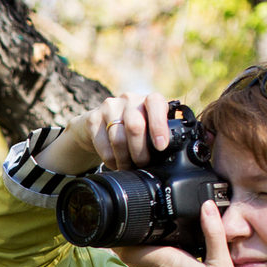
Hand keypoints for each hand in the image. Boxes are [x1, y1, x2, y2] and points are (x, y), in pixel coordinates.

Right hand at [34, 92, 173, 175]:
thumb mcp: (148, 126)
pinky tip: (115, 163)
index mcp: (148, 99)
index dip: (159, 126)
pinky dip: (111, 160)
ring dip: (125, 159)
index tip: (161, 146)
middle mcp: (129, 99)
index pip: (155, 104)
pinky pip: (103, 146)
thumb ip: (160, 133)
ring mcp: (109, 107)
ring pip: (118, 139)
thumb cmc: (130, 129)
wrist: (98, 125)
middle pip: (135, 126)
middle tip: (142, 164)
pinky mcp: (93, 119)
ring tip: (128, 168)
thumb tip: (172, 153)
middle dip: (140, 151)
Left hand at [114, 201, 251, 266]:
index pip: (129, 249)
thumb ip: (213, 233)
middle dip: (131, 241)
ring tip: (154, 239)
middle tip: (139, 225)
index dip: (122, 235)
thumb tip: (205, 206)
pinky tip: (169, 262)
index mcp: (167, 265)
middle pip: (131, 257)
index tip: (125, 222)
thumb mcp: (223, 265)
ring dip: (142, 254)